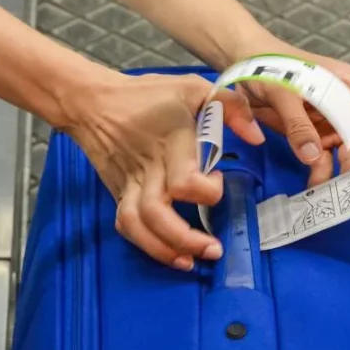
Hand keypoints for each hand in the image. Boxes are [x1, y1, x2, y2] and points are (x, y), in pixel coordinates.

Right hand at [63, 73, 264, 270]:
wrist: (92, 102)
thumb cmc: (147, 94)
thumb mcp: (193, 87)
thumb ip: (231, 106)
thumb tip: (257, 138)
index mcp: (170, 142)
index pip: (183, 180)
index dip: (206, 191)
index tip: (218, 179)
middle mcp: (148, 168)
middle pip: (158, 213)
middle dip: (186, 239)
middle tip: (214, 248)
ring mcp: (129, 183)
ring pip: (138, 226)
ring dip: (164, 249)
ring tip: (190, 262)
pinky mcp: (118, 192)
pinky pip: (126, 225)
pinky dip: (145, 244)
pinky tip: (169, 254)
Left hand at [233, 41, 349, 186]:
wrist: (243, 63)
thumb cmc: (270, 66)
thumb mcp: (283, 92)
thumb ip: (299, 124)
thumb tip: (315, 156)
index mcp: (347, 85)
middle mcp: (345, 104)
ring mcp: (330, 121)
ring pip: (349, 151)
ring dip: (342, 171)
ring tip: (328, 186)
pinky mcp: (312, 135)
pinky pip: (324, 159)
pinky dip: (322, 173)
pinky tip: (315, 184)